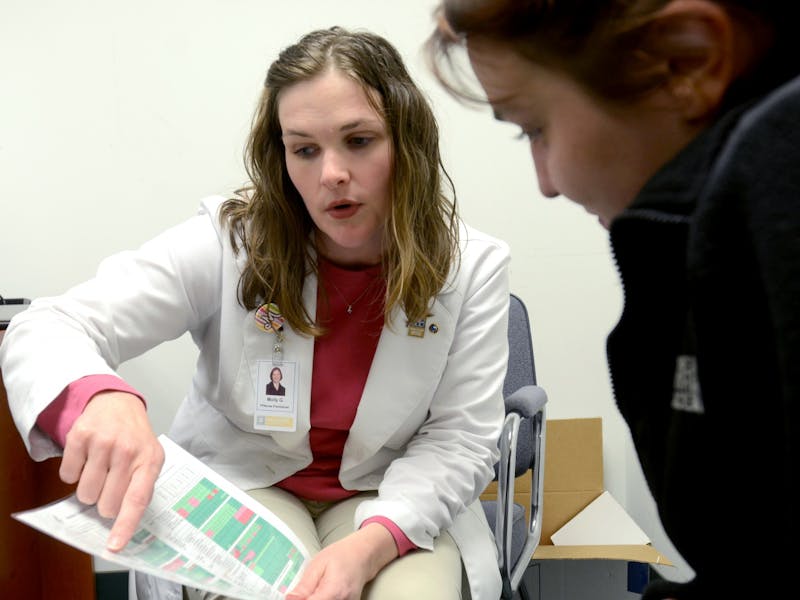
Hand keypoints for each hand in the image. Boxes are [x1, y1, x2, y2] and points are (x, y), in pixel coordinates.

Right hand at [59, 391, 163, 551]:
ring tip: (100, 469)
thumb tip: (122, 524)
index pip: (137, 499)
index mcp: (149, 460)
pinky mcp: (80, 435)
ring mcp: (103, 442)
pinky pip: (67, 476)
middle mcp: (127, 450)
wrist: (117, 403)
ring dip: (89, 488)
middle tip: (110, 484)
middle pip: (105, 503)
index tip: (114, 545)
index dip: (125, 525)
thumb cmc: (135, 438)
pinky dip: (74, 473)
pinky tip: (87, 457)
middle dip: (104, 502)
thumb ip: (141, 488)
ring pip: (85, 493)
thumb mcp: (149, 459)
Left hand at [286, 523, 397, 599]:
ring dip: (315, 599)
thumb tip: (289, 599)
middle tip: (302, 593)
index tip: (292, 597)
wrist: (363, 555)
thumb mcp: (319, 563)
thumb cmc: (342, 555)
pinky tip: (320, 593)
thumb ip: (304, 585)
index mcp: (334, 591)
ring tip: (314, 590)